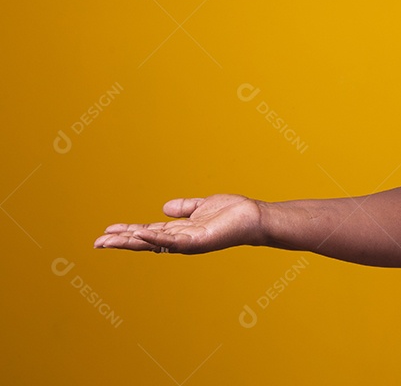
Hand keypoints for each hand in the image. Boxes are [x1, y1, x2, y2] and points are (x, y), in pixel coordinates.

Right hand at [94, 194, 262, 253]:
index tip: (107, 231)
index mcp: (180, 231)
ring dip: (130, 241)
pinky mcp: (198, 241)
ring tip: (108, 240)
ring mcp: (188, 242)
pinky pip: (172, 241)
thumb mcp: (202, 206)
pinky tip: (139, 234)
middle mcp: (181, 240)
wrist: (254, 217)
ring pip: (153, 243)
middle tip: (96, 242)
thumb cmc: (232, 213)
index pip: (148, 232)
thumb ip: (184, 208)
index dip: (127, 232)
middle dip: (121, 242)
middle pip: (145, 241)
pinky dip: (155, 238)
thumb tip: (164, 209)